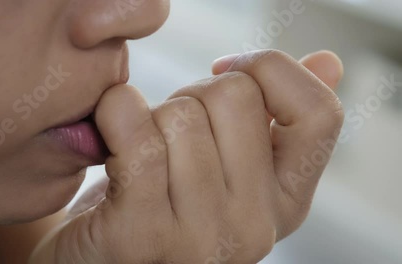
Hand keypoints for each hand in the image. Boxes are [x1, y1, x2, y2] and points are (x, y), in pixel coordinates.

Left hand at [30, 50, 343, 263]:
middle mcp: (254, 225)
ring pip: (181, 114)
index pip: (318, 113)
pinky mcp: (140, 234)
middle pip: (235, 96)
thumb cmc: (162, 200)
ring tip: (139, 152)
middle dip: (191, 95)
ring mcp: (200, 237)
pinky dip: (114, 116)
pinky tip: (109, 140)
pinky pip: (134, 134)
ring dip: (150, 116)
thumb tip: (326, 63)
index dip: (270, 70)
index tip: (223, 71)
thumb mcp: (228, 166)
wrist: (101, 256)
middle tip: (169, 130)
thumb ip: (276, 121)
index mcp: (285, 202)